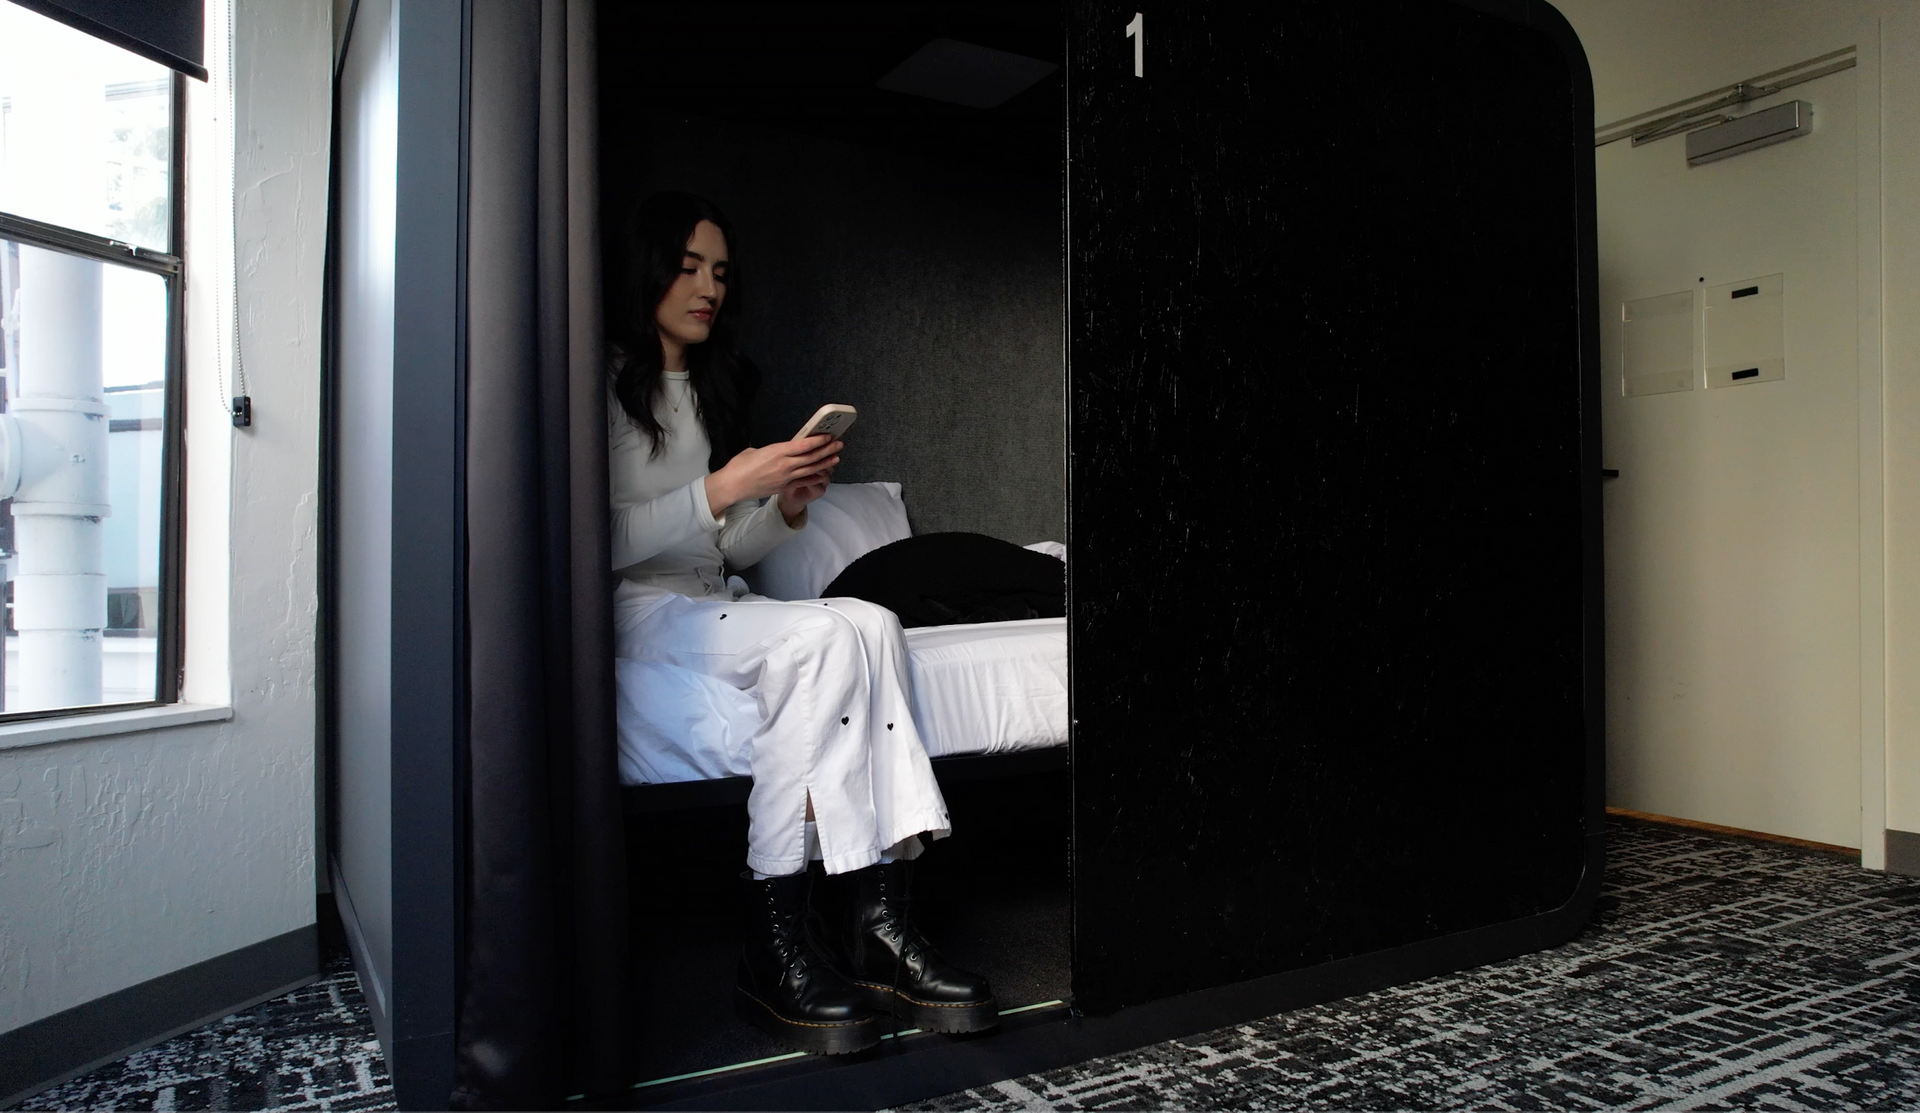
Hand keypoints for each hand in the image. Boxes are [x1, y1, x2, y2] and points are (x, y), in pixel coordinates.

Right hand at [705, 435, 840, 515]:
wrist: (732, 486)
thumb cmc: (739, 466)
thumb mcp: (755, 451)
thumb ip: (770, 450)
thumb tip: (777, 451)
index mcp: (777, 451)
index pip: (803, 445)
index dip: (818, 440)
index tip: (828, 435)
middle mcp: (784, 464)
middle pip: (811, 457)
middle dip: (827, 450)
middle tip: (838, 444)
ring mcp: (785, 477)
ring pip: (810, 469)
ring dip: (825, 463)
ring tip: (836, 458)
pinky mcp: (783, 487)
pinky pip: (803, 481)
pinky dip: (815, 477)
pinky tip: (824, 474)